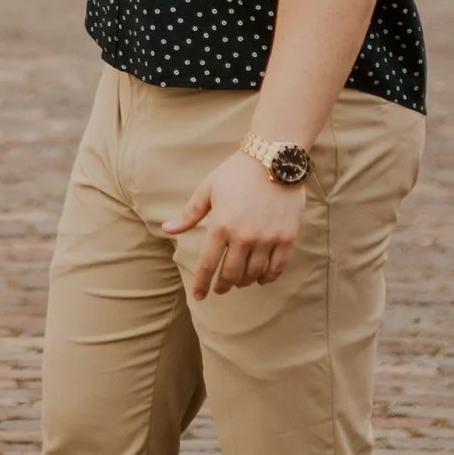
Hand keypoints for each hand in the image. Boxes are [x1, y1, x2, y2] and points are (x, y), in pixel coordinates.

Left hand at [163, 150, 305, 298]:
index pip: (208, 265)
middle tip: (220, 288)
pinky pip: (276, 268)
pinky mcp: (286, 237)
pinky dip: (267, 278)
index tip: (199, 296)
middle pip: (231, 275)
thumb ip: (189, 214)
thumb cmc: (237, 172)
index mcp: (221, 225)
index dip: (202, 284)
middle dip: (223, 285)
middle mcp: (243, 237)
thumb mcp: (208, 189)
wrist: (275, 158)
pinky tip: (261, 278)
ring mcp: (267, 239)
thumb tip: (167, 230)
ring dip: (244, 282)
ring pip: (253, 274)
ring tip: (240, 281)